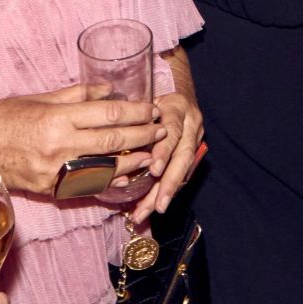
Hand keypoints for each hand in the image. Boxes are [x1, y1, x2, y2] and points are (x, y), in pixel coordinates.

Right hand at [0, 84, 157, 197]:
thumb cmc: (2, 116)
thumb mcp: (39, 98)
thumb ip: (77, 95)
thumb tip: (109, 90)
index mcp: (57, 118)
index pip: (108, 114)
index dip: (135, 112)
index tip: (153, 109)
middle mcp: (58, 146)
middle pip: (112, 142)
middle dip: (141, 136)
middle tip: (161, 130)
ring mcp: (53, 171)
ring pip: (104, 169)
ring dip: (132, 162)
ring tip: (152, 156)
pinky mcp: (48, 189)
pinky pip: (85, 187)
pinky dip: (108, 182)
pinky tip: (125, 177)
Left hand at [133, 90, 203, 220]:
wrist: (180, 92)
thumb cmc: (153, 96)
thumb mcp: (144, 98)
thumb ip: (132, 114)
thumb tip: (107, 135)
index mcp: (177, 108)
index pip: (172, 131)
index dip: (164, 151)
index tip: (154, 170)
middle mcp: (191, 124)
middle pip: (183, 157)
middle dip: (169, 183)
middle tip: (157, 205)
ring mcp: (195, 139)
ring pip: (184, 170)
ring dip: (167, 193)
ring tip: (148, 211)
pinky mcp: (194, 151)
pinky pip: (183, 174)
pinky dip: (167, 190)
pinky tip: (154, 205)